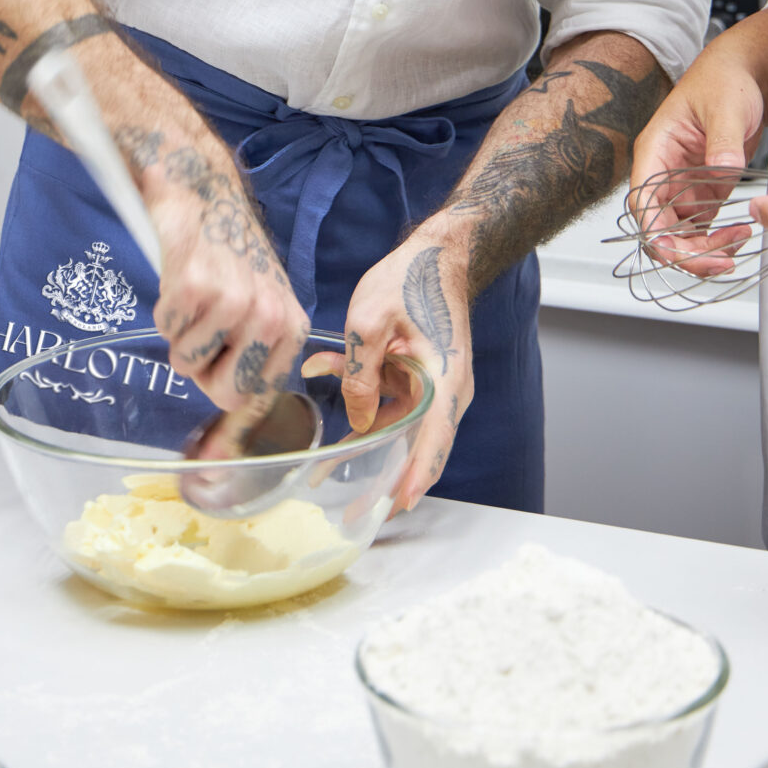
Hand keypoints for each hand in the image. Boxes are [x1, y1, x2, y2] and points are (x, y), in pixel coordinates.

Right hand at [120, 126, 309, 413]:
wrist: (209, 193)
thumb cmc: (234, 257)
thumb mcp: (262, 308)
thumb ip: (253, 361)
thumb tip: (220, 453)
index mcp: (291, 328)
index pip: (256, 397)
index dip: (228, 400)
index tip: (215, 405)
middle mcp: (269, 318)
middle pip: (224, 393)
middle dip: (203, 369)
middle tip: (201, 333)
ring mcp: (233, 302)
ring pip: (186, 361)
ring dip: (180, 334)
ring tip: (195, 296)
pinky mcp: (194, 286)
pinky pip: (165, 327)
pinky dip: (164, 308)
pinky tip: (180, 277)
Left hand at [315, 232, 472, 514]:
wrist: (434, 255)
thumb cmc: (411, 280)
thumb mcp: (370, 320)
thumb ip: (360, 372)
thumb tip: (357, 419)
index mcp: (444, 380)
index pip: (434, 439)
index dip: (416, 475)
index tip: (399, 505)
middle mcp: (444, 392)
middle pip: (415, 446)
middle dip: (383, 478)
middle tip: (354, 512)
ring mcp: (430, 387)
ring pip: (395, 428)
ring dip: (360, 442)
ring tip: (323, 475)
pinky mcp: (415, 379)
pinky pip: (387, 402)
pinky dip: (359, 401)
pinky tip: (323, 375)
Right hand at [628, 26, 767, 276]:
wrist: (743, 75)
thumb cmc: (723, 81)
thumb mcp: (725, 106)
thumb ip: (722, 140)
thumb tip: (721, 169)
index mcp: (655, 151)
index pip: (642, 202)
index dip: (655, 233)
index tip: (678, 253)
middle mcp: (663, 173)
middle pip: (659, 228)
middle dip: (686, 252)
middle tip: (722, 261)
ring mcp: (682, 186)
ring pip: (680, 235)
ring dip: (705, 249)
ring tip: (738, 243)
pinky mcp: (703, 193)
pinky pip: (702, 229)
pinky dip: (719, 239)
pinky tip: (741, 234)